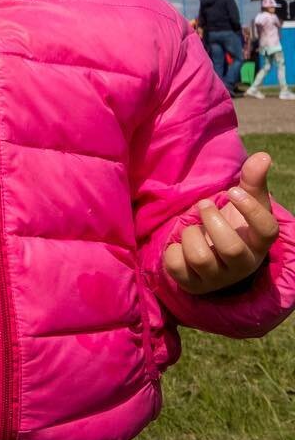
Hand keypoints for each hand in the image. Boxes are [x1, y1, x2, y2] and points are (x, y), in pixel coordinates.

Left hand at [163, 153, 280, 293]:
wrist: (210, 255)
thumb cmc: (231, 224)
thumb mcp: (243, 203)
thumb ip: (252, 181)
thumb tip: (263, 155)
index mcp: (258, 244)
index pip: (267, 232)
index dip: (250, 210)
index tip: (232, 191)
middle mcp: (241, 265)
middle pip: (231, 247)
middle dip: (211, 220)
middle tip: (203, 205)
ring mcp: (216, 277)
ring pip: (200, 257)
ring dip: (190, 234)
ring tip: (192, 227)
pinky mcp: (191, 284)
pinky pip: (176, 266)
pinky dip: (172, 250)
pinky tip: (179, 245)